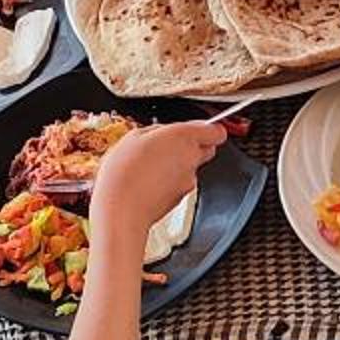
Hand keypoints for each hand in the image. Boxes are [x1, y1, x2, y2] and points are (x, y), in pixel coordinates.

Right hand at [92, 120, 226, 234]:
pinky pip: (179, 184)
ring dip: (176, 165)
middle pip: (206, 149)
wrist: (122, 210)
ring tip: (149, 166)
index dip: (210, 129)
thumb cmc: (125, 173)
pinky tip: (148, 181)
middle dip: (192, 146)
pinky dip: (168, 182)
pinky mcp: (180, 198)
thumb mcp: (133, 136)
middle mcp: (191, 159)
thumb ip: (156, 130)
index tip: (201, 128)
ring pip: (190, 167)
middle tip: (168, 145)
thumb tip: (161, 133)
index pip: (217, 131)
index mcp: (184, 138)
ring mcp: (188, 181)